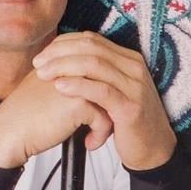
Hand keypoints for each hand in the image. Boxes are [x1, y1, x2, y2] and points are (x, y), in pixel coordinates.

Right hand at [0, 67, 112, 167]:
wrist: (10, 131)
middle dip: (111, 102)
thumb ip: (66, 78)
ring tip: (98, 133)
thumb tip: (91, 84)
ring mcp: (77, 82)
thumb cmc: (25, 114)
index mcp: (61, 59)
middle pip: (107, 81)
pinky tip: (89, 143)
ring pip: (110, 99)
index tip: (102, 104)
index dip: (102, 85)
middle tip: (106, 121)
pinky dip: (99, 134)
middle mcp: (71, 66)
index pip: (95, 64)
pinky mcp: (79, 102)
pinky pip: (104, 118)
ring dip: (108, 120)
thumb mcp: (45, 86)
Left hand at [32, 31, 175, 170]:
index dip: (64, 43)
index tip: (43, 54)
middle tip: (38, 63)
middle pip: (91, 48)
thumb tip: (63, 61)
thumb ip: (95, 75)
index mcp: (128, 59)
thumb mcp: (112, 91)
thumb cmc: (127, 121)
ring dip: (64, 66)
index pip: (92, 39)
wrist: (153, 149)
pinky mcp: (130, 107)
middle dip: (59, 53)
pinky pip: (101, 90)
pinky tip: (60, 87)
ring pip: (94, 65)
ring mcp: (134, 86)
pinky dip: (78, 86)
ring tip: (43, 74)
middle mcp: (134, 67)